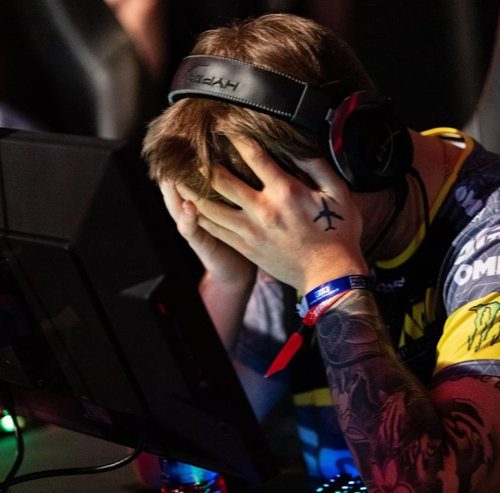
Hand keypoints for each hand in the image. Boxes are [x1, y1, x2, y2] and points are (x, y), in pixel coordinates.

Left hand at [176, 135, 367, 293]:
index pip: (254, 156)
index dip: (235, 137)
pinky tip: (190, 207)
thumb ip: (317, 166)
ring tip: (177, 178)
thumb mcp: (338, 193)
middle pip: (221, 180)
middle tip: (189, 149)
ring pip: (209, 208)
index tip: (223, 126)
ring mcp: (250, 231)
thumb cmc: (339, 233)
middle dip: (203, 162)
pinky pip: (214, 230)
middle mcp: (262, 209)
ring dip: (191, 190)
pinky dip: (199, 216)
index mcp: (285, 191)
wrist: (330, 276)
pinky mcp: (245, 247)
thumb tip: (299, 144)